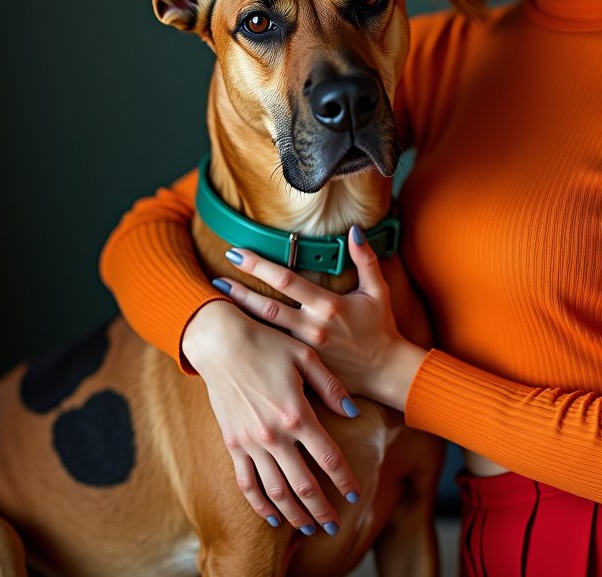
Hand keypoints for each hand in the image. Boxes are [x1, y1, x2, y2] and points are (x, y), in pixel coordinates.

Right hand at [181, 299, 361, 533]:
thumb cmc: (268, 342)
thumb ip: (331, 387)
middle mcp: (274, 434)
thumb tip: (352, 412)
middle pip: (303, 484)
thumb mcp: (307, 355)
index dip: (343, 480)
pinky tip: (273, 516)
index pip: (327, 457)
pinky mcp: (232, 443)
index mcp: (297, 413)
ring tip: (310, 527)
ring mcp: (250, 442)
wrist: (221, 342)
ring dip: (294, 513)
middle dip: (321, 509)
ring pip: (275, 490)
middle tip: (334, 525)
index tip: (355, 496)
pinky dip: (260, 504)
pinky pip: (246, 483)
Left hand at [220, 226, 427, 410]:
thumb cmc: (381, 327)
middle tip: (216, 279)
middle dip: (239, 291)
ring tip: (219, 302)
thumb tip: (354, 230)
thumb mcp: (377, 290)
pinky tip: (236, 335)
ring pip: (266, 331)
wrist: (385, 371)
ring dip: (241, 315)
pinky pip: (273, 351)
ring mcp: (305, 349)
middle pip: (267, 307)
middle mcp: (312, 327)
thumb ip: (365, 259)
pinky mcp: (303, 366)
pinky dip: (253, 341)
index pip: (287, 281)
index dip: (260, 266)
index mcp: (328, 305)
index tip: (238, 253)